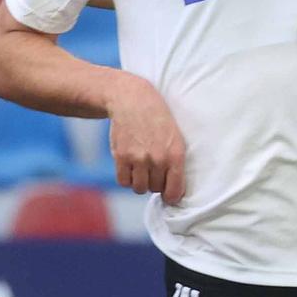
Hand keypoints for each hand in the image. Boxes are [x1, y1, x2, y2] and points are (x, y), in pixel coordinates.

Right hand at [105, 73, 186, 203]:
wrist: (132, 100)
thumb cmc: (157, 119)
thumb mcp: (175, 137)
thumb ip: (175, 161)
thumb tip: (172, 190)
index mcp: (175, 155)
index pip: (174, 191)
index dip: (171, 196)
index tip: (168, 194)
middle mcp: (157, 159)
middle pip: (155, 189)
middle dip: (154, 183)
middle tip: (153, 170)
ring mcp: (138, 158)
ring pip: (139, 188)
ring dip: (140, 182)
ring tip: (141, 169)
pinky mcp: (121, 156)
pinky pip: (123, 181)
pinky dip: (126, 178)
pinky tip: (130, 168)